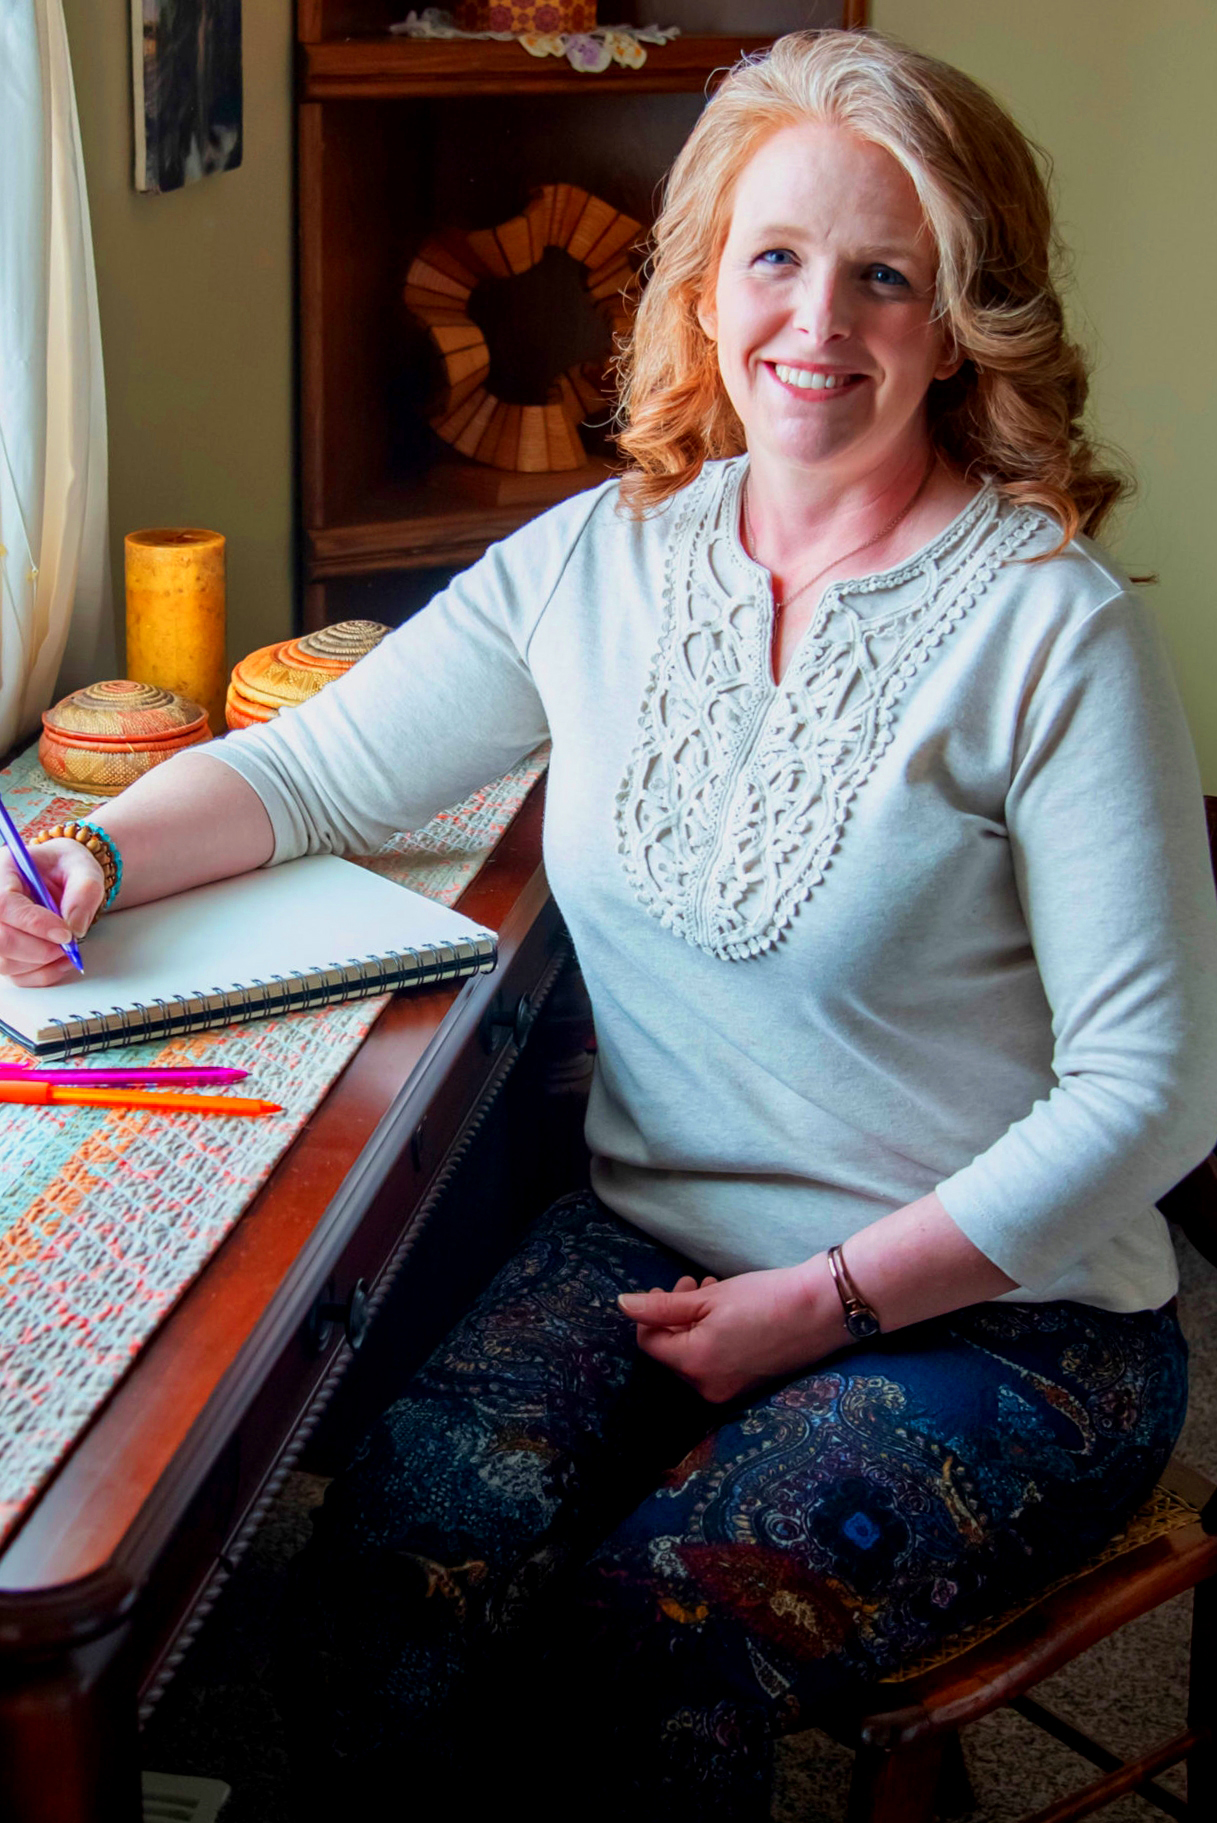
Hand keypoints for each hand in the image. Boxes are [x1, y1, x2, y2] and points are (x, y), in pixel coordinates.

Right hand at [0, 840, 105, 985]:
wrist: (62, 877)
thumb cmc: (66, 868)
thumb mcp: (83, 868)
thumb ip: (84, 891)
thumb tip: (74, 928)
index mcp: (4, 871)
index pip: (4, 904)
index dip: (33, 923)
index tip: (65, 933)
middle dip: (38, 949)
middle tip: (68, 944)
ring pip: (5, 961)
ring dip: (42, 963)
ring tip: (68, 948)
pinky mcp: (5, 952)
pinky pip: (16, 976)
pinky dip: (43, 973)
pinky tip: (61, 959)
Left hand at [619, 1260, 841, 1403]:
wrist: (821, 1309)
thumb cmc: (765, 1298)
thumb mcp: (708, 1297)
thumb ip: (661, 1306)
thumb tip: (622, 1305)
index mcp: (694, 1364)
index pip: (650, 1343)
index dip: (653, 1313)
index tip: (673, 1287)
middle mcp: (708, 1388)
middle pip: (672, 1353)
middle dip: (675, 1317)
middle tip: (694, 1285)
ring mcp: (730, 1392)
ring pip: (693, 1359)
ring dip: (694, 1326)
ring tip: (713, 1295)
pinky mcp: (748, 1388)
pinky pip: (716, 1367)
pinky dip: (713, 1341)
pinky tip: (729, 1316)